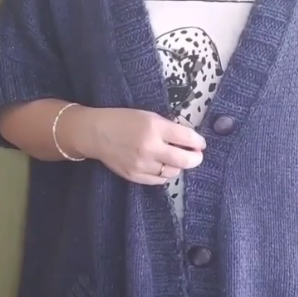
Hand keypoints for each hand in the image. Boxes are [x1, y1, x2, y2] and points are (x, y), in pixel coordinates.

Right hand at [74, 107, 205, 184]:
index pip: (187, 138)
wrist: (95, 133)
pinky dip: (164, 174)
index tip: (201, 144)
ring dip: (178, 166)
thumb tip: (189, 139)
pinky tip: (162, 166)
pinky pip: (159, 180)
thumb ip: (168, 127)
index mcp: (155, 127)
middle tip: (196, 156)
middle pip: (185, 160)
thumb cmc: (123, 120)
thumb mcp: (148, 116)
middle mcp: (150, 147)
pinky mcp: (135, 176)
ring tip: (175, 159)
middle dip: (195, 158)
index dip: (198, 142)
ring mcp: (142, 164)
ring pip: (173, 172)